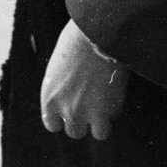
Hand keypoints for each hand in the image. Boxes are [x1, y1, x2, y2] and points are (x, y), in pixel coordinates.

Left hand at [40, 19, 129, 140]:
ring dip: (102, 121)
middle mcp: (66, 109)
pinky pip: (113, 120)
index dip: (63, 118)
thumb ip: (62, 85)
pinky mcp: (108, 109)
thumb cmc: (76, 39)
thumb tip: (70, 92)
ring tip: (107, 104)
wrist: (96, 34)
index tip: (71, 109)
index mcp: (49, 97)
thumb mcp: (59, 65)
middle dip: (83, 119)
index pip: (52, 124)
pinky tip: (116, 93)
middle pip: (74, 131)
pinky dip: (116, 110)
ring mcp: (88, 112)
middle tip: (91, 104)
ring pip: (97, 133)